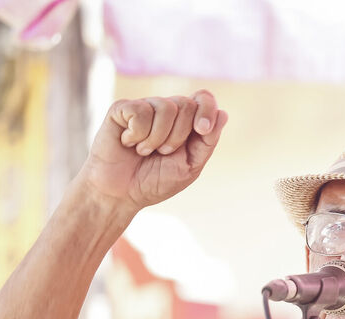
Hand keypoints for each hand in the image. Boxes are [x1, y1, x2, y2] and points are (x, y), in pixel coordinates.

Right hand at [80, 90, 227, 211]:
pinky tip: (128, 143)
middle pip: (186, 104)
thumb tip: (223, 114)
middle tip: (163, 153)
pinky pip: (140, 111)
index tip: (203, 130)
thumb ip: (207, 143)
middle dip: (179, 136)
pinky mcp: (122, 109)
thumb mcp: (190, 167)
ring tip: (145, 151)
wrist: (121, 194)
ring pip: (165, 107)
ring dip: (157, 138)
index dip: (207, 109)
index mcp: (186, 123)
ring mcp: (144, 107)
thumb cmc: (155, 181)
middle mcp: (166, 111)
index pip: (203, 98)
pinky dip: (137, 135)